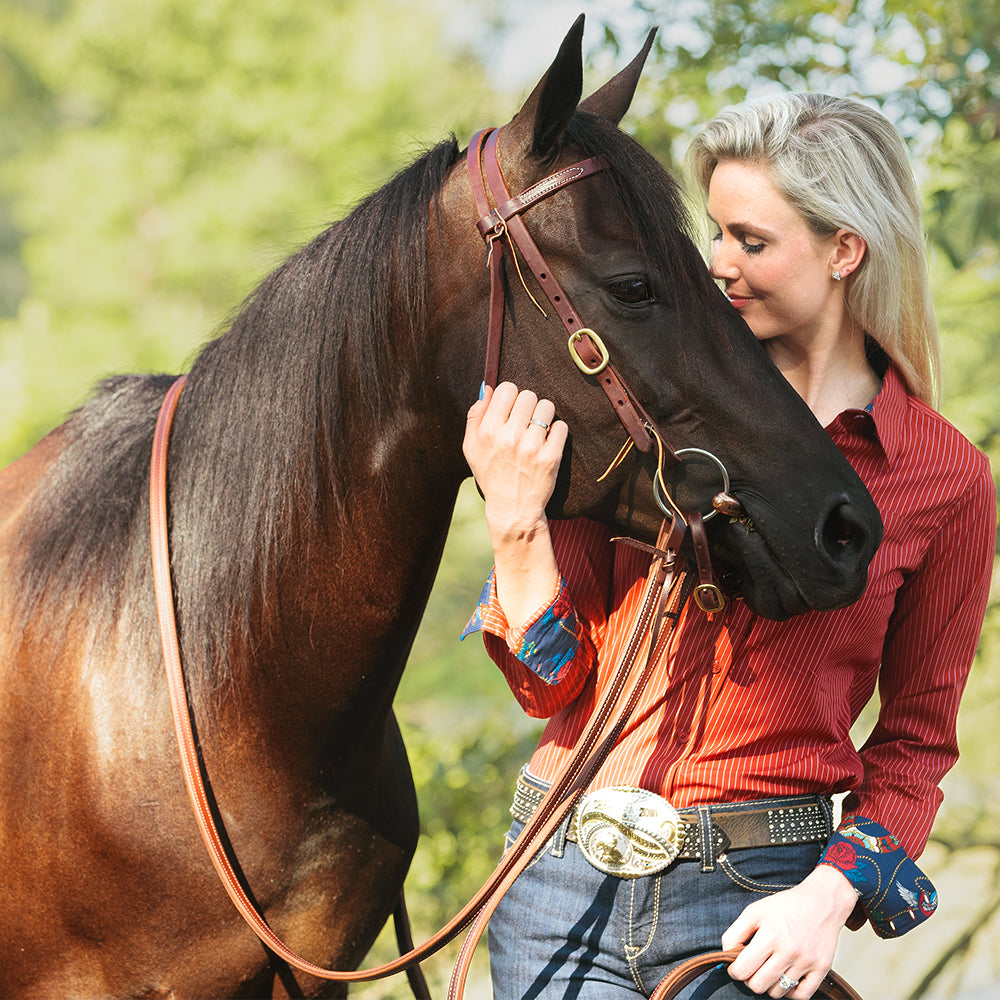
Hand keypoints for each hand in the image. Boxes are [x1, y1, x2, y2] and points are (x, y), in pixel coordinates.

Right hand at [463, 382, 567, 538]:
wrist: (512, 509)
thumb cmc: (491, 474)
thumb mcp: (471, 447)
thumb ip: (475, 416)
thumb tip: (488, 387)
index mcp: (487, 431)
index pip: (506, 389)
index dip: (511, 396)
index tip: (512, 409)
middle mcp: (509, 437)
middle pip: (528, 395)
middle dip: (528, 406)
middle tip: (525, 422)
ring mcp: (531, 447)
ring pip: (547, 407)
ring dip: (544, 416)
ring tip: (537, 430)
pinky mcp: (550, 457)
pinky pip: (561, 426)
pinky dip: (556, 432)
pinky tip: (547, 443)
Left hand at [721, 866, 857, 997]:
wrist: (822, 902)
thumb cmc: (785, 906)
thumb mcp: (754, 911)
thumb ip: (735, 933)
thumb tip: (726, 955)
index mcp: (769, 935)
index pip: (743, 970)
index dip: (735, 971)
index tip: (737, 966)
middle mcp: (788, 951)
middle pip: (758, 986)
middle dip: (750, 979)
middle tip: (753, 968)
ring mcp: (807, 962)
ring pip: (778, 993)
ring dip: (769, 985)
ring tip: (770, 970)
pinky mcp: (822, 969)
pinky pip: (801, 997)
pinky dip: (790, 992)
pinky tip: (786, 978)